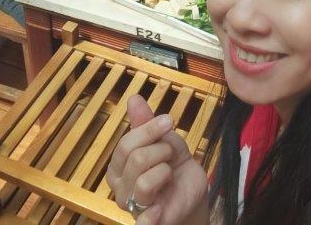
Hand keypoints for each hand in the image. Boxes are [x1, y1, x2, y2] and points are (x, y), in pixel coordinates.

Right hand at [106, 95, 209, 224]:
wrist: (192, 189)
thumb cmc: (172, 163)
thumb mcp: (161, 138)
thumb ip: (144, 122)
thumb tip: (133, 98)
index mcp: (117, 166)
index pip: (125, 144)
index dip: (149, 130)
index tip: (168, 121)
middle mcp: (119, 188)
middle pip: (135, 159)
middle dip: (161, 150)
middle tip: (171, 153)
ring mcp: (132, 207)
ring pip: (144, 182)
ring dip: (165, 171)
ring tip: (170, 172)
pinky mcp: (147, 223)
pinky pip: (143, 220)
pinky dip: (150, 216)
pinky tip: (159, 209)